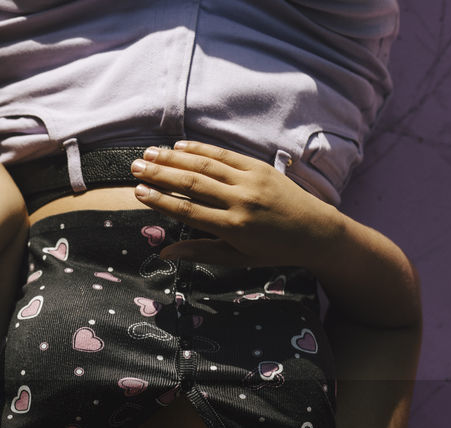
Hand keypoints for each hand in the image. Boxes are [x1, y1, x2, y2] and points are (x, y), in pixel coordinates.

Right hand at [130, 141, 344, 268]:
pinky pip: (224, 155)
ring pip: (205, 164)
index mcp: (234, 227)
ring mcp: (251, 180)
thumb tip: (165, 252)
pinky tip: (179, 146)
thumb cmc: (273, 251)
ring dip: (174, 157)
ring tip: (149, 153)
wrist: (316, 231)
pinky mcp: (259, 167)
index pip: (188, 210)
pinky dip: (200, 148)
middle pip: (192, 183)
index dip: (160, 200)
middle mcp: (241, 200)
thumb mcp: (237, 258)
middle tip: (135, 167)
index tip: (138, 192)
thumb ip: (200, 252)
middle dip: (160, 173)